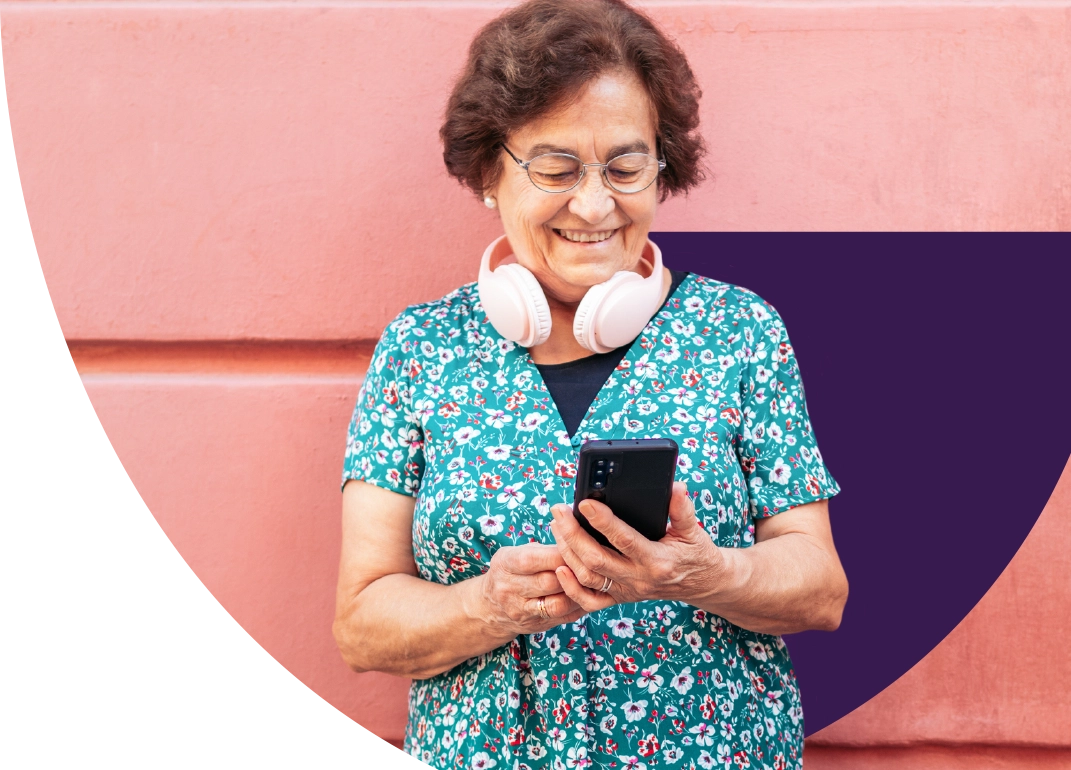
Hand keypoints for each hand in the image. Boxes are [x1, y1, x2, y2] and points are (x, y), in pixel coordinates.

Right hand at [474, 544, 585, 634]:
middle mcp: (510, 590)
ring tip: (590, 581)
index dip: (559, 554)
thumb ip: (543, 550)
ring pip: (557, 604)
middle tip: (591, 564)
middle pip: (548, 582)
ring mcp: (522, 612)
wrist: (490, 607)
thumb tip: (576, 544)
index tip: (578, 547)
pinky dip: (579, 605)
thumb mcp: (517, 553)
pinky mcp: (536, 626)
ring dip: (578, 592)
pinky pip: (563, 617)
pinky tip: (588, 595)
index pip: (533, 559)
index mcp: (505, 565)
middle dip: (573, 572)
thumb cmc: (511, 571)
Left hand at [549, 482, 727, 612]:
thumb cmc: (695, 553)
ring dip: (567, 552)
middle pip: (596, 559)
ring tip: (557, 526)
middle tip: (559, 510)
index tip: (584, 502)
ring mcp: (627, 591)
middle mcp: (639, 578)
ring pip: (588, 576)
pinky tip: (559, 567)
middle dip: (572, 534)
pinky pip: (589, 601)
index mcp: (657, 560)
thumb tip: (676, 487)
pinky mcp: (619, 598)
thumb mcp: (693, 530)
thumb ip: (682, 509)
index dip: (602, 521)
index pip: (624, 539)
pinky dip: (571, 588)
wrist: (702, 584)